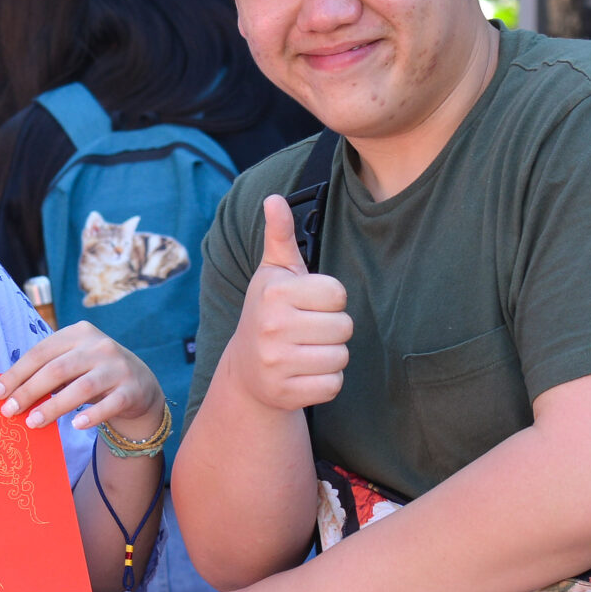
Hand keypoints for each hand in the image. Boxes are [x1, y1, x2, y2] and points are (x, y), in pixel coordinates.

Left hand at [0, 322, 165, 438]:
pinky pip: (110, 404)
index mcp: (77, 334)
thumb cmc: (92, 374)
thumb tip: (8, 394)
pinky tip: (75, 426)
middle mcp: (99, 346)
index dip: (15, 374)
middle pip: (57, 370)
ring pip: (81, 388)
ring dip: (53, 407)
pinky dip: (92, 415)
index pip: (39, 353)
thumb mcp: (72, 363)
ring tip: (32, 423)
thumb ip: (45, 372)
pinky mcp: (133, 389)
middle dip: (29, 391)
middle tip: (8, 412)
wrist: (140, 384)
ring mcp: (118, 367)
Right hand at [229, 193, 351, 411]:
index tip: (307, 306)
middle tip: (307, 332)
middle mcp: (271, 326)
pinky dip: (325, 382)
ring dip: (330, 356)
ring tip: (305, 352)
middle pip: (344, 327)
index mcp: (274, 292)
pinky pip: (333, 385)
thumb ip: (279, 236)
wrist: (246, 371)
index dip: (329, 300)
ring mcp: (276, 362)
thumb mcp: (273, 274)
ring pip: (341, 357)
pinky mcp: (286, 392)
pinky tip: (304, 374)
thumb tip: (273, 199)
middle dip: (332, 330)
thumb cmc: (270, 313)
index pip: (338, 294)